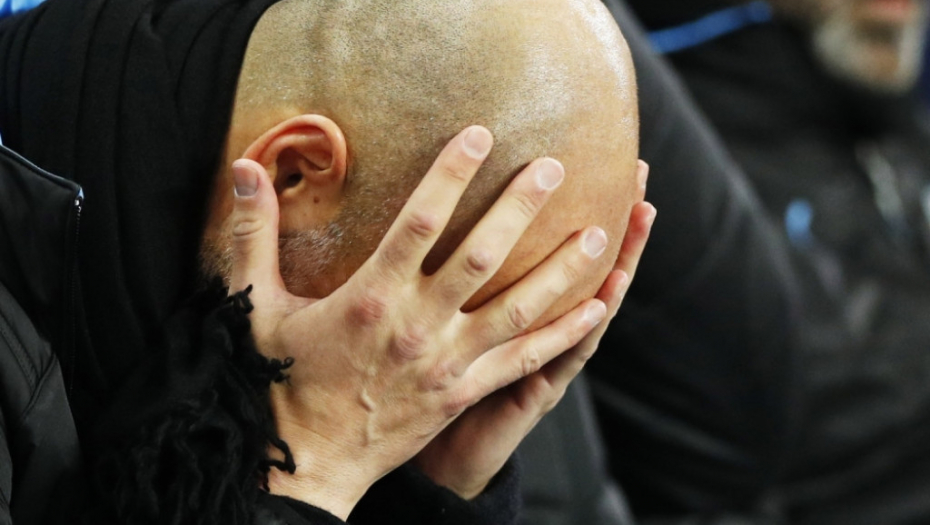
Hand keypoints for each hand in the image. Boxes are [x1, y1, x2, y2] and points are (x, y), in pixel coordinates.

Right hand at [226, 126, 613, 519]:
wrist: (305, 462)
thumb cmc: (277, 380)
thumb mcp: (253, 306)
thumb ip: (252, 235)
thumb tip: (244, 168)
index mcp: (370, 297)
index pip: (419, 221)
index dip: (451, 173)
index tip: (479, 135)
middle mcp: (417, 325)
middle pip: (481, 255)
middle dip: (521, 208)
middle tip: (555, 168)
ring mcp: (446, 362)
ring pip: (516, 308)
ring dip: (560, 270)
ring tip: (598, 235)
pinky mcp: (462, 393)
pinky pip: (523, 361)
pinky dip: (561, 336)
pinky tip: (594, 313)